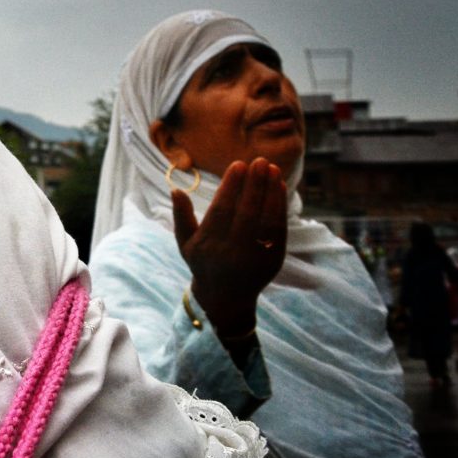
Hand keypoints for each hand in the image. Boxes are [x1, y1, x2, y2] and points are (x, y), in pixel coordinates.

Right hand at [173, 158, 288, 344]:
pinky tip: (280, 188)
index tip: (238, 164)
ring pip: (266, 220)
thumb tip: (176, 189)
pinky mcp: (273, 259)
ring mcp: (255, 256)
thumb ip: (181, 217)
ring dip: (271, 193)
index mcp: (210, 244)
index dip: (231, 186)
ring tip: (273, 169)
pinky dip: (280, 208)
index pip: (222, 210)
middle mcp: (233, 251)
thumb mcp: (185, 244)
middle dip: (254, 184)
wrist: (226, 297)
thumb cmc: (203, 263)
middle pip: (246, 212)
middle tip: (260, 161)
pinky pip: (279, 231)